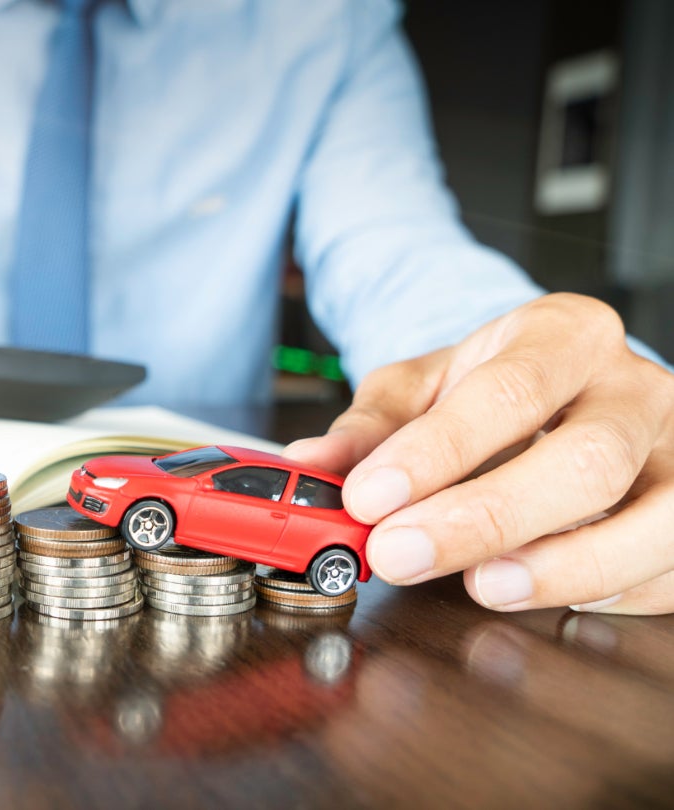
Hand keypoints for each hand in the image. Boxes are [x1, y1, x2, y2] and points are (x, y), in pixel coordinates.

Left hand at [283, 293, 673, 615]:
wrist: (564, 386)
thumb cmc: (491, 387)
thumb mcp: (421, 386)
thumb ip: (370, 424)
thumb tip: (314, 462)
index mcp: (564, 337)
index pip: (506, 395)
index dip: (435, 454)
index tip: (370, 499)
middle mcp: (634, 389)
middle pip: (587, 461)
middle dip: (488, 518)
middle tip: (402, 553)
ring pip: (657, 518)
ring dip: (565, 566)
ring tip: (482, 585)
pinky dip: (613, 591)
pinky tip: (547, 592)